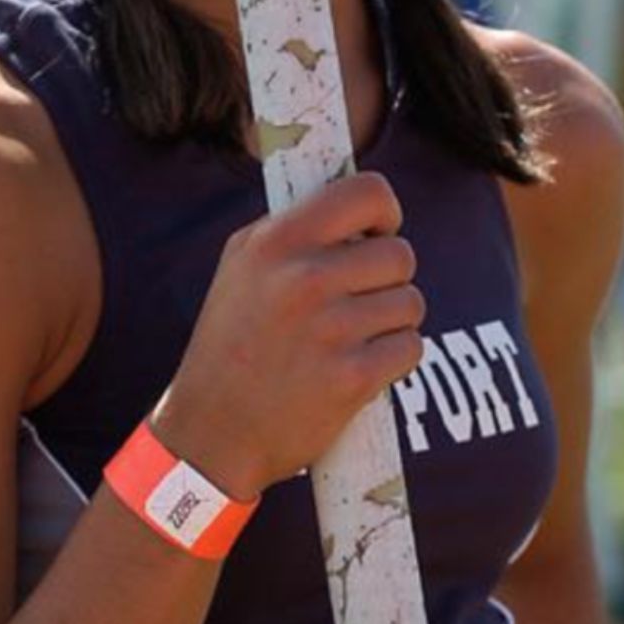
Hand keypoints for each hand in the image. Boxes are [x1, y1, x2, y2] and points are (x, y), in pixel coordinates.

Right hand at [150, 171, 423, 499]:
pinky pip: (410, 347)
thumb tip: (359, 204)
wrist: (212, 431)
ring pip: (411, 302)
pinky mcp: (353, 378)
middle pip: (400, 254)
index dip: (385, 212)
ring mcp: (331, 329)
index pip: (369, 192)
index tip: (377, 233)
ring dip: (392, 320)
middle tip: (360, 297)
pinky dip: (395, 357)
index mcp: (278, 240)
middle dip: (389, 277)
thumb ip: (296, 225)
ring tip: (354, 334)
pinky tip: (361, 363)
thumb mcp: (243, 263)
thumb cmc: (233, 338)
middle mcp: (305, 278)